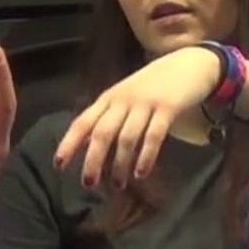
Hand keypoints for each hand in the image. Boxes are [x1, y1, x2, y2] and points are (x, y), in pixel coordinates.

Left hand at [54, 45, 222, 188]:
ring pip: (126, 137)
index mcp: (109, 98)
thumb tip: (85, 147)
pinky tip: (141, 173)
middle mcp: (123, 100)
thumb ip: (107, 118)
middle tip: (89, 183)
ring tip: (118, 184)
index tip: (59, 165)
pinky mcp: (168, 108)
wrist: (189, 64)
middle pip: (102, 132)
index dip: (69, 143)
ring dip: (120, 163)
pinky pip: (154, 135)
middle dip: (93, 159)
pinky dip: (146, 156)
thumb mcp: (125, 98)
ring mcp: (145, 103)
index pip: (83, 121)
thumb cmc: (153, 85)